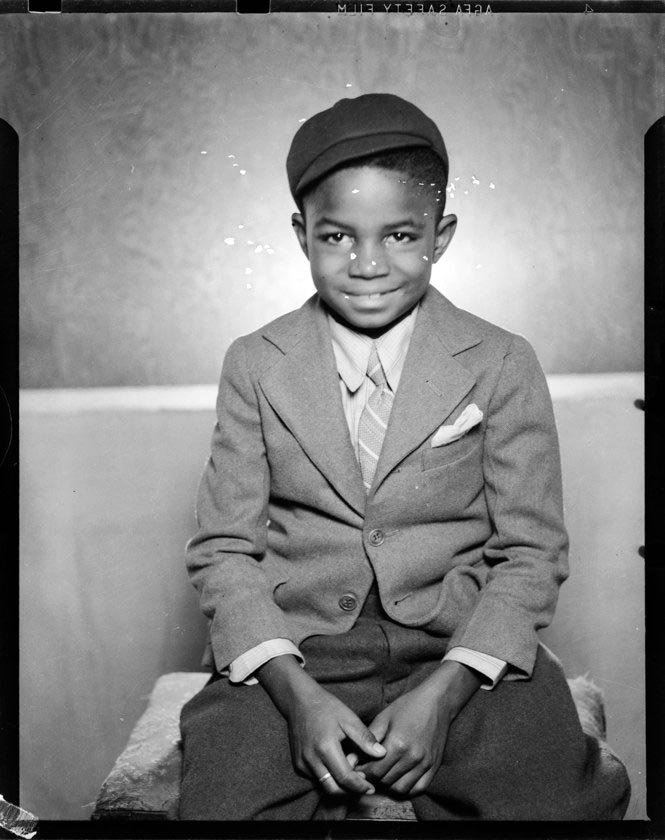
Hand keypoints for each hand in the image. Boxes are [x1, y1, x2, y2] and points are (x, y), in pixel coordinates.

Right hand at [257, 654, 385, 795]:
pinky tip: (338, 768)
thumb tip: (381, 754)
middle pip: (333, 789)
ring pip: (323, 786)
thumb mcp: (348, 718)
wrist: (300, 701)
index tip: (371, 788)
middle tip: (364, 785)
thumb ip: (365, 738)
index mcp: (325, 747)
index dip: (360, 786)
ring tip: (353, 777)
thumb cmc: (326, 707)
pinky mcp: (298, 764)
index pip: (345, 777)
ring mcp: (302, 763)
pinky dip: (328, 778)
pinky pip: (315, 778)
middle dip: (350, 791)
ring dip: (339, 786)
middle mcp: (311, 759)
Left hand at [358, 661, 481, 796]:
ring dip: (389, 784)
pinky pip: (418, 788)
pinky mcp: (434, 766)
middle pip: (386, 780)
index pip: (375, 770)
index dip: (363, 771)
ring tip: (384, 773)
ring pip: (400, 788)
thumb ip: (368, 739)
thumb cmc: (408, 706)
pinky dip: (407, 788)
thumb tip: (351, 759)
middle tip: (369, 770)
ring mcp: (425, 763)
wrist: (437, 701)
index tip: (359, 768)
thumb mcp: (384, 717)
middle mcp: (412, 756)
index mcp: (397, 743)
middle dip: (374, 777)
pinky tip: (400, 777)